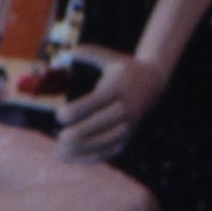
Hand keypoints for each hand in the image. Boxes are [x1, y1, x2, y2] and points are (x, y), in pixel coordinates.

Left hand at [51, 46, 165, 158]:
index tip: (59, 115)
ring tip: (59, 151)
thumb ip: (86, 52)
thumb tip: (60, 55)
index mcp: (118, 88)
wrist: (152, 84)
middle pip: (102, 124)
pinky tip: (71, 158)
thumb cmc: (122, 69)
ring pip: (106, 142)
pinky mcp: (128, 137)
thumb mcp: (108, 57)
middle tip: (59, 137)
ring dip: (82, 149)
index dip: (77, 111)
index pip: (96, 102)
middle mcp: (125, 108)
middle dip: (80, 133)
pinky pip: (109, 152)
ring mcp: (128, 125)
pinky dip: (90, 157)